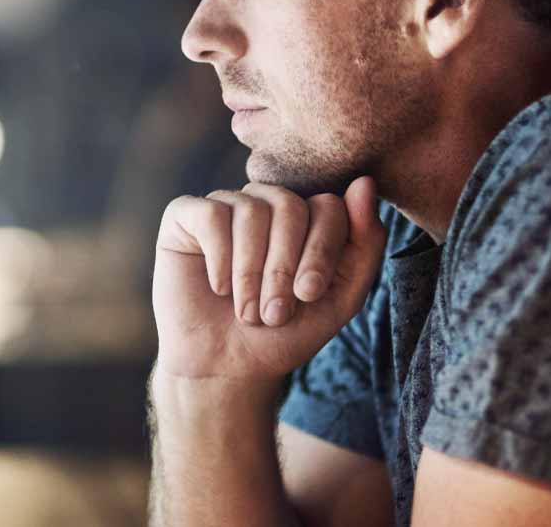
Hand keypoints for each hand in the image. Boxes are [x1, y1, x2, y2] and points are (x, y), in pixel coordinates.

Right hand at [152, 176, 385, 383]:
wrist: (225, 366)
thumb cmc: (282, 333)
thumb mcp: (340, 298)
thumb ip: (364, 244)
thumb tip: (365, 183)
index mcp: (306, 216)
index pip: (328, 205)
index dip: (321, 251)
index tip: (308, 296)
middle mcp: (266, 203)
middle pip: (289, 205)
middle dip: (284, 266)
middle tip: (274, 312)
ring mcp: (225, 205)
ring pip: (250, 210)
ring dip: (251, 271)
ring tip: (246, 309)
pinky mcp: (185, 215)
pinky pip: (211, 215)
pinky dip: (219, 257)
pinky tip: (217, 287)